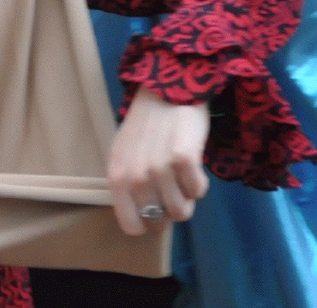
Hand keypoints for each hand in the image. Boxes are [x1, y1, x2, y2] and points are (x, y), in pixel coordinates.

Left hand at [106, 87, 210, 235]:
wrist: (165, 91)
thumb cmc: (144, 126)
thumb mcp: (124, 156)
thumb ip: (129, 186)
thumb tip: (144, 217)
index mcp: (117, 178)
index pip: (131, 226)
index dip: (147, 223)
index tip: (156, 211)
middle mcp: (136, 177)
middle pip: (160, 221)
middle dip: (169, 210)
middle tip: (173, 189)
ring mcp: (160, 169)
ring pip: (182, 211)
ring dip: (186, 197)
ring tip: (181, 176)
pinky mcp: (184, 159)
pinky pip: (198, 191)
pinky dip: (199, 182)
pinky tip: (192, 165)